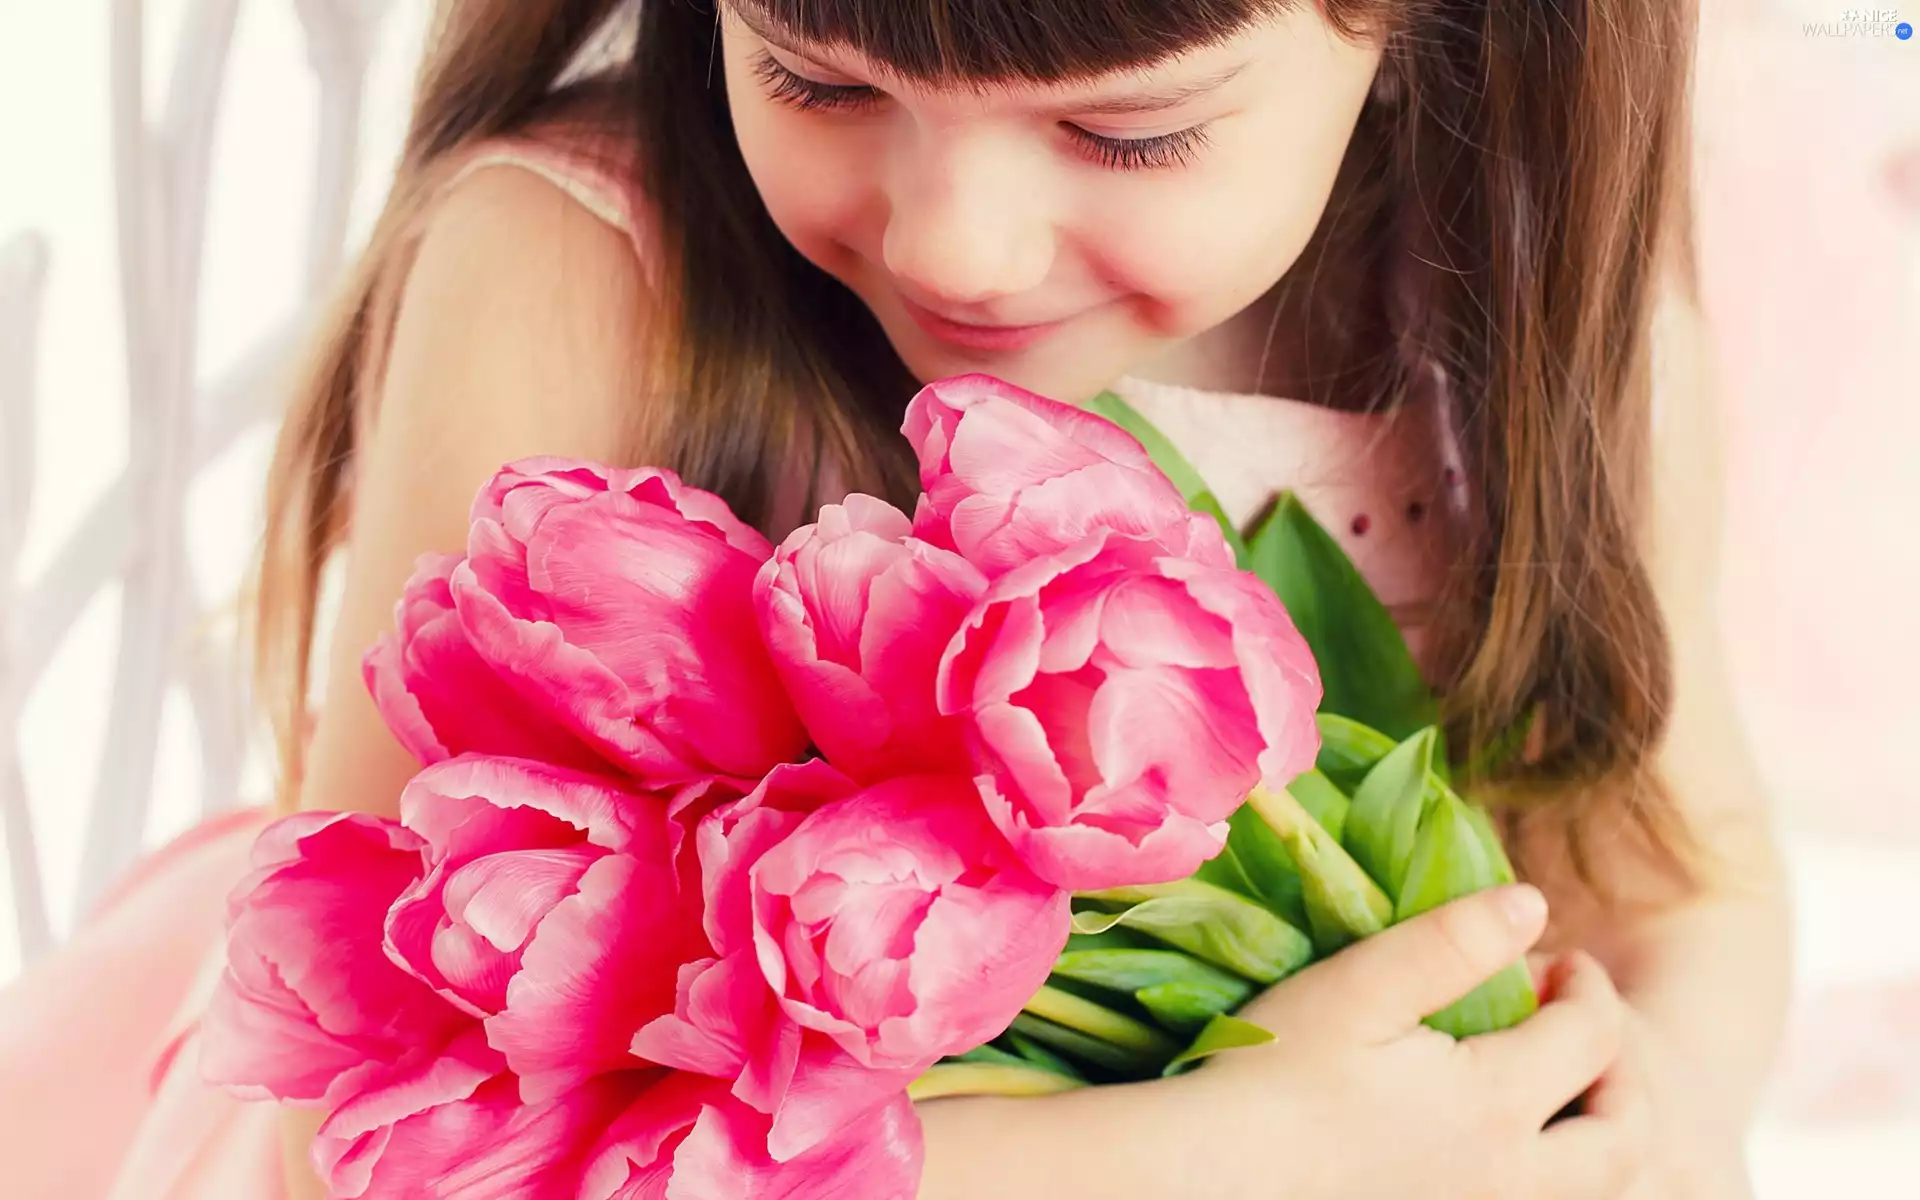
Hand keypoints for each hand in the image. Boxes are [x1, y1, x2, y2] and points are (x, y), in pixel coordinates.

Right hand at [1135, 884, 1651, 1198]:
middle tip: (1584, 1026)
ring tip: (1556, 1086)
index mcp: (1494, 1106)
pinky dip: (1551, 1171)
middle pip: (1624, 1139)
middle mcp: (1509, 1181)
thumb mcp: (1358, 988)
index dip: (1589, 988)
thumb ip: (1452, 943)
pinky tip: (1499, 1136)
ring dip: (1597, 1132)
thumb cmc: (1273, 1073)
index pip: (1592, 1040)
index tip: (1560, 957)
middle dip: (1624, 1074)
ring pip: (1593, 1189)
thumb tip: (1533, 903)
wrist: (1212, 1174)